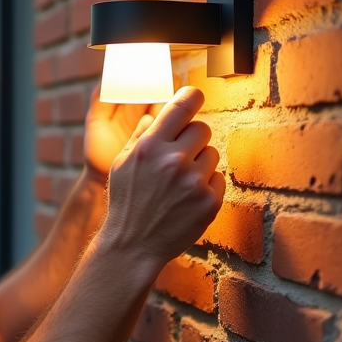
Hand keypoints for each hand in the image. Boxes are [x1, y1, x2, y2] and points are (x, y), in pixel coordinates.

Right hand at [97, 87, 223, 266]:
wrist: (132, 246)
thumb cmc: (126, 202)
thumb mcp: (122, 164)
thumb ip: (141, 135)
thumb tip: (158, 113)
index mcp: (150, 146)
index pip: (182, 105)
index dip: (192, 96)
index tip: (195, 96)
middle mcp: (173, 161)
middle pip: (202, 128)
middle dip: (193, 139)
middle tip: (180, 156)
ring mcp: (193, 182)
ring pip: (212, 154)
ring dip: (200, 164)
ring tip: (179, 183)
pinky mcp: (209, 202)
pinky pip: (218, 179)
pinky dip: (207, 186)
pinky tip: (187, 199)